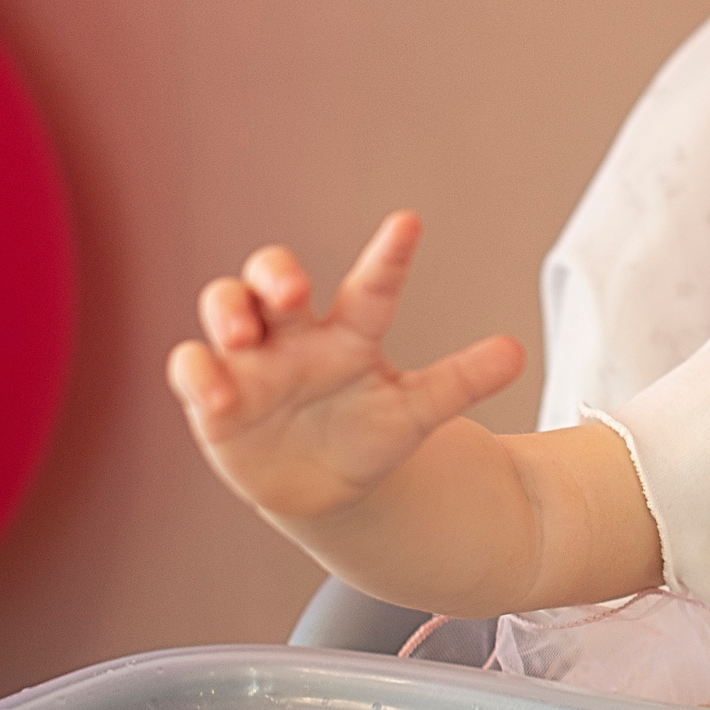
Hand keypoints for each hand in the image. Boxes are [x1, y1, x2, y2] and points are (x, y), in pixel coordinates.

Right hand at [166, 211, 523, 521]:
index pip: (370, 288)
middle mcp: (295, 336)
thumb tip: (517, 352)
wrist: (322, 486)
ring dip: (228, 310)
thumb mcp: (415, 413)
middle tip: (294, 291)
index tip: (410, 223)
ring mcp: (249, 363)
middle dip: (275, 272)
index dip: (389, 256)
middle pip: (271, 277)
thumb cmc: (367, 432)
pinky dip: (198, 373)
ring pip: (224, 308)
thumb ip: (461, 381)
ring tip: (245, 332)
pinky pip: (192, 369)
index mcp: (350, 334)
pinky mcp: (214, 398)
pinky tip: (218, 390)